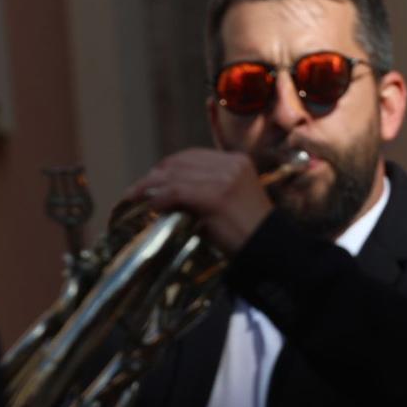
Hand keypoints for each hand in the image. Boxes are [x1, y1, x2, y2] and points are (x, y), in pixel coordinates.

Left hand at [125, 149, 273, 254]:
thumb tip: (164, 192)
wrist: (271, 251)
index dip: (167, 166)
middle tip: (135, 190)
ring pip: (176, 175)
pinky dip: (161, 198)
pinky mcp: (218, 196)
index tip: (150, 179)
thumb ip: (202, 190)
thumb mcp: (226, 202)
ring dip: (151, 187)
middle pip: (181, 163)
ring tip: (135, 197)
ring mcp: (225, 178)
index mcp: (236, 161)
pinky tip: (152, 206)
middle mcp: (231, 165)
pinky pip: (179, 192)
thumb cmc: (247, 233)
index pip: (192, 156)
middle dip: (154, 176)